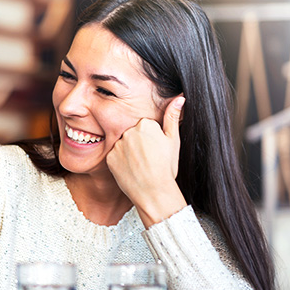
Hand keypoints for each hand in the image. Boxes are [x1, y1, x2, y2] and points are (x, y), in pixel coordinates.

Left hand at [107, 96, 186, 226]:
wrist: (154, 192)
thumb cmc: (166, 167)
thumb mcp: (173, 141)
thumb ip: (173, 117)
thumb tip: (180, 97)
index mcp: (145, 124)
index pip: (146, 126)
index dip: (152, 139)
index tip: (156, 150)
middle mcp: (129, 131)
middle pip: (133, 134)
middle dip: (139, 144)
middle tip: (149, 159)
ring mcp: (117, 145)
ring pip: (123, 145)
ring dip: (129, 153)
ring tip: (140, 166)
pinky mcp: (109, 158)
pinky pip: (114, 157)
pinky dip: (120, 163)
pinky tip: (130, 170)